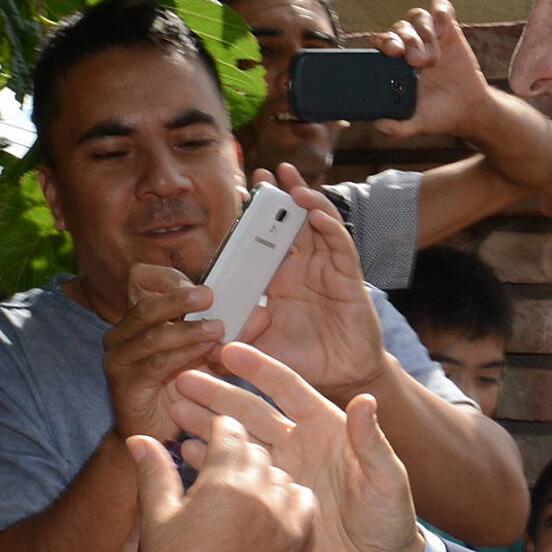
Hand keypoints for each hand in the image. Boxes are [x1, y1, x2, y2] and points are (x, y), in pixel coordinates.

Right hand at [101, 264, 222, 441]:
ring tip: (216, 328)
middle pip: (146, 303)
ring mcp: (120, 358)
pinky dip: (182, 355)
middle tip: (209, 296)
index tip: (198, 282)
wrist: (156, 435)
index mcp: (138, 319)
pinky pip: (155, 363)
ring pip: (152, 333)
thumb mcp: (206, 353)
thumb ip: (227, 332)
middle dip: (179, 298)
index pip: (140, 279)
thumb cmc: (180, 391)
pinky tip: (205, 352)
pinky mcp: (125, 383)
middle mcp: (122, 334)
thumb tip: (262, 314)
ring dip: (187, 329)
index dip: (167, 278)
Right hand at [131, 410, 311, 551]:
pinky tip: (268, 505)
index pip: (230, 430)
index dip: (217, 429)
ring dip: (262, 472)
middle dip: (237, 449)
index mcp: (222, 482)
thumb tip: (139, 440)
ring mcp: (281, 514)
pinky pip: (301, 497)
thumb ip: (154, 473)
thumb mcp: (157, 518)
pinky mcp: (295, 536)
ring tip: (240, 489)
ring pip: (279, 471)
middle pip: (255, 449)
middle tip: (219, 464)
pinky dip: (287, 494)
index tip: (208, 436)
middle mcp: (258, 492)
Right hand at [170, 342, 423, 551]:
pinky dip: (210, 465)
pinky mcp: (268, 501)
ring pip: (236, 441)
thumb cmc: (391, 517)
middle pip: (251, 411)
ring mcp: (281, 471)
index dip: (259, 368)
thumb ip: (372, 442)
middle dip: (217, 393)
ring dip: (206, 424)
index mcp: (327, 426)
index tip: (228, 349)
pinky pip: (234, 478)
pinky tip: (185, 453)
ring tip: (174, 410)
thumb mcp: (387, 478)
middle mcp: (299, 442)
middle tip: (183, 379)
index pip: (287, 388)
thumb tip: (366, 399)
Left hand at [240, 167, 386, 398]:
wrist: (341, 379)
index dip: (253, 219)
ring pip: (317, 225)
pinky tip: (315, 212)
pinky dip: (329, 226)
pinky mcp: (348, 278)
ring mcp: (327, 270)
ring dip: (305, 199)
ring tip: (289, 181)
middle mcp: (303, 269)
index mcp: (280, 280)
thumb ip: (234, 345)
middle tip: (261, 172)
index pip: (264, 241)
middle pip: (289, 223)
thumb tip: (203, 345)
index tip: (237, 194)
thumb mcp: (261, 351)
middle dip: (277, 196)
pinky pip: (340, 245)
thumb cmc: (304, 362)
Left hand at [372, 0, 496, 142]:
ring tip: (433, 58)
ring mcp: (428, 36)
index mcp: (393, 64)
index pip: (381, 42)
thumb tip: (380, 126)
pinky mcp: (448, 29)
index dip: (385, 42)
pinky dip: (441, 12)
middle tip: (417, 62)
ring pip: (418, 17)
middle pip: (400, 28)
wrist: (466, 109)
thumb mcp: (417, 123)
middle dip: (408, 41)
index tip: (393, 52)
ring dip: (424, 33)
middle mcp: (408, 46)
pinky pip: (441, 9)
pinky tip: (444, 28)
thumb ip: (399, 127)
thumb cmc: (436, 114)